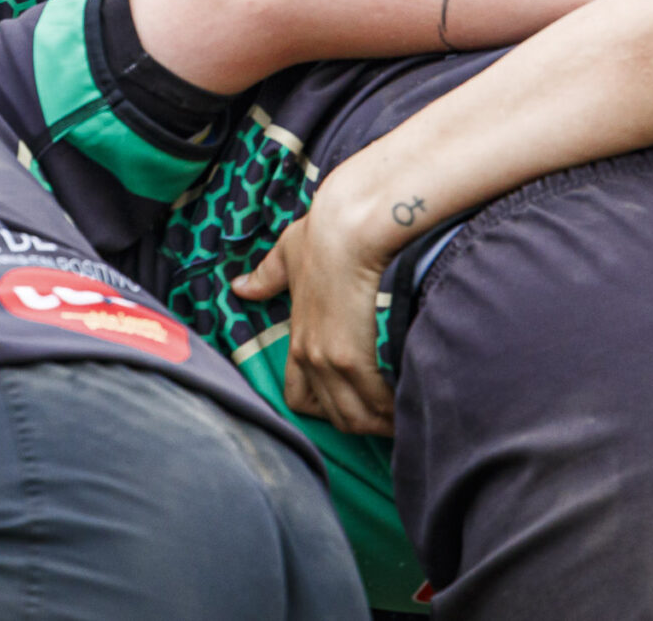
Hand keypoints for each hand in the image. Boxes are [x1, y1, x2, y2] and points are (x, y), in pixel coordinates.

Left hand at [233, 168, 403, 435]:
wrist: (346, 229)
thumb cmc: (322, 236)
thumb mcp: (286, 254)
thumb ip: (266, 276)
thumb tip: (240, 286)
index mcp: (297, 341)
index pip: (299, 399)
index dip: (325, 407)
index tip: (353, 401)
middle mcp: (309, 358)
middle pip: (336, 416)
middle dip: (364, 422)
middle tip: (391, 418)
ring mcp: (329, 362)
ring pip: (356, 418)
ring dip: (383, 423)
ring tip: (407, 417)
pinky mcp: (352, 359)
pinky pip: (375, 403)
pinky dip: (394, 410)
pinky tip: (412, 406)